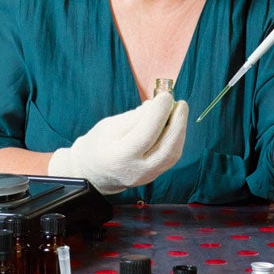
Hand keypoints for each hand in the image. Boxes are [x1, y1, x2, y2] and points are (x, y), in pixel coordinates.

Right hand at [48, 90, 188, 194]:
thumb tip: (157, 105)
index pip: (145, 134)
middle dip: (177, 123)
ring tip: (179, 112)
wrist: (93, 173)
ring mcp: (147, 177)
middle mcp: (136, 171)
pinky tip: (175, 125)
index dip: (158, 113)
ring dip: (180, 130)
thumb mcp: (109, 126)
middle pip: (166, 148)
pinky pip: (170, 157)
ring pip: (172, 154)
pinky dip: (176, 139)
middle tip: (181, 104)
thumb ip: (134, 118)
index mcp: (119, 157)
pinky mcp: (154, 177)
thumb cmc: (98, 145)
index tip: (165, 96)